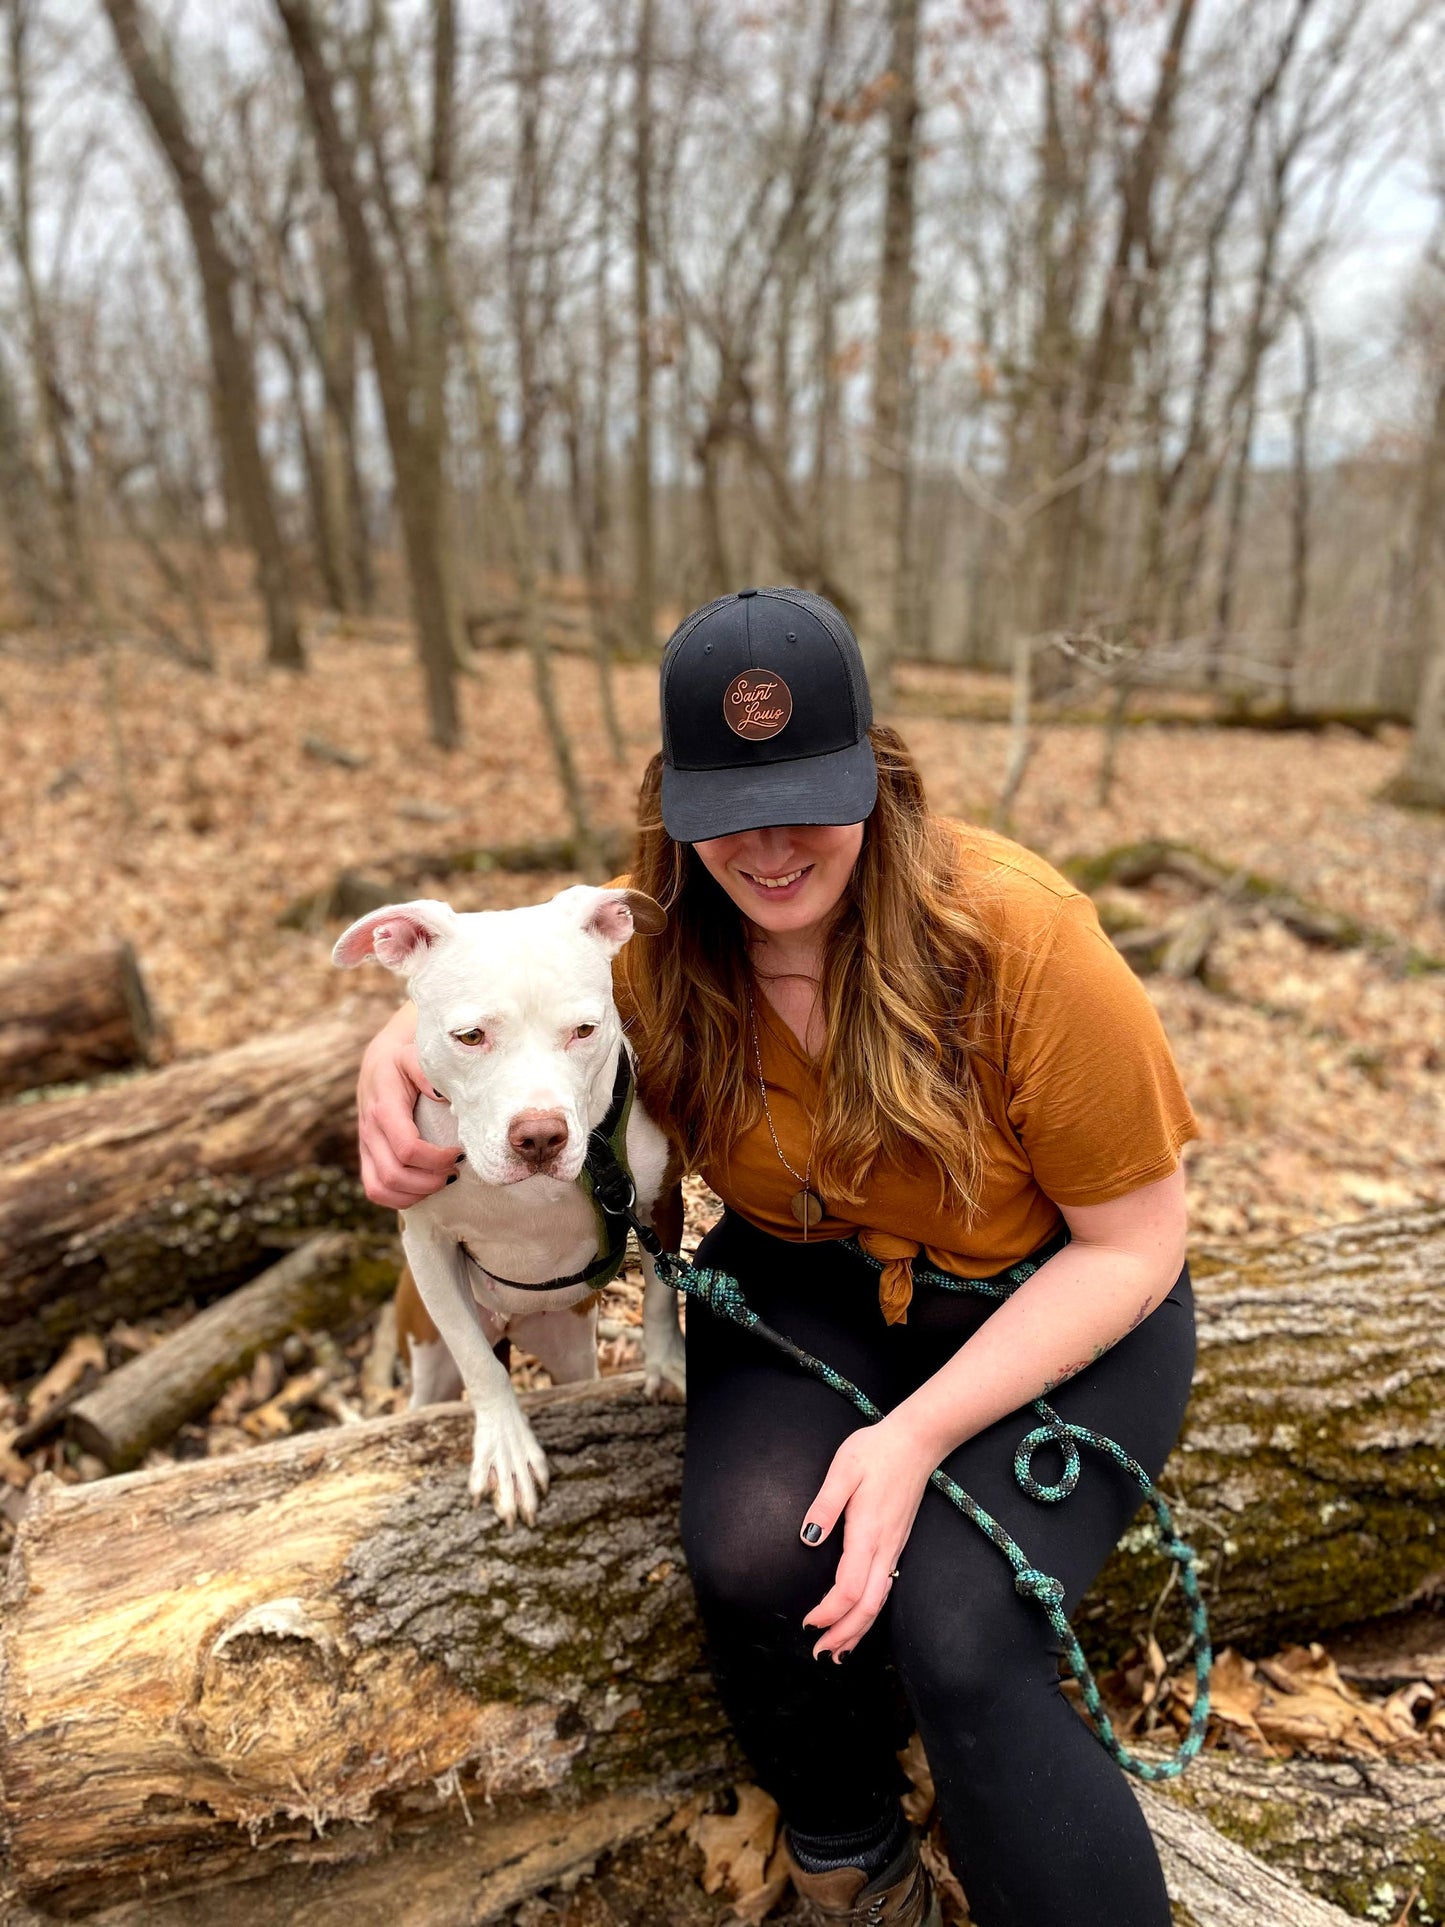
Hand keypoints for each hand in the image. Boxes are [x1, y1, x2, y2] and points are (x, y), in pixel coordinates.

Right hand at [357, 1003, 460, 1207]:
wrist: (378, 1063)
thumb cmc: (404, 1062)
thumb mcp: (416, 1056)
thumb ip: (427, 1072)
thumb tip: (441, 1096)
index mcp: (385, 1108)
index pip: (408, 1148)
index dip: (437, 1158)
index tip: (459, 1152)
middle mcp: (370, 1131)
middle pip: (395, 1175)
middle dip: (430, 1180)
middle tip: (455, 1170)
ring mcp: (365, 1147)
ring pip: (383, 1188)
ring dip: (417, 1192)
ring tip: (442, 1179)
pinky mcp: (366, 1157)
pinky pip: (376, 1191)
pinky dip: (401, 1198)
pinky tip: (424, 1187)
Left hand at [799, 1413, 935, 1661]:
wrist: (917, 1441)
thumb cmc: (876, 1450)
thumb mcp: (844, 1468)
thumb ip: (825, 1504)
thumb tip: (807, 1540)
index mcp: (868, 1533)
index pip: (849, 1589)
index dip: (829, 1613)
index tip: (807, 1624)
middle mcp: (885, 1548)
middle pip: (868, 1607)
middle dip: (844, 1635)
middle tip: (819, 1655)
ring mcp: (894, 1548)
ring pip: (879, 1603)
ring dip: (858, 1630)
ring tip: (837, 1652)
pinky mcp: (897, 1544)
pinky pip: (885, 1589)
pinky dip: (870, 1613)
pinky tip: (860, 1619)